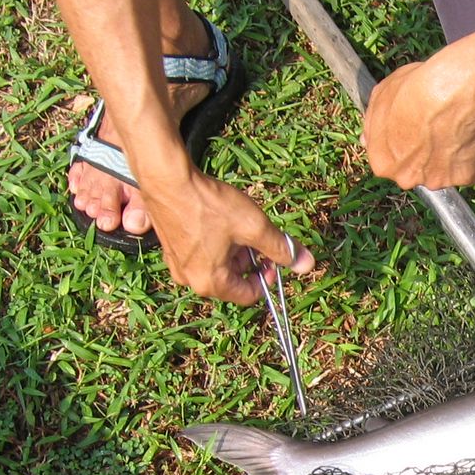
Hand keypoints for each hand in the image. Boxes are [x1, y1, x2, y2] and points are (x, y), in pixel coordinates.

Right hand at [138, 169, 315, 305]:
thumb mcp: (253, 227)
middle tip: (257, 235)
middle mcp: (190, 280)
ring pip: (217, 265)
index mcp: (210, 283)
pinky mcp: (171, 247)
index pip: (249, 295)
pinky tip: (220, 220)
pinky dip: (216, 242)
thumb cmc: (207, 205)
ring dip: (234, 249)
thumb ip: (281, 248)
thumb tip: (308, 264)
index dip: (267, 276)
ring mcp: (177, 264)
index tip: (274, 256)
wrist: (167, 179)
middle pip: (233, 279)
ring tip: (238, 224)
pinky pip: (201, 254)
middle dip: (250, 260)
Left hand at [361, 49, 474, 190]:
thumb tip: (368, 139)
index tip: (411, 131)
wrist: (453, 91)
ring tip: (451, 129)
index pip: (388, 162)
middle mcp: (407, 178)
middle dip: (421, 156)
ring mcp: (436, 180)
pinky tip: (467, 135)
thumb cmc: (415, 90)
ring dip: (445, 157)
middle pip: (414, 171)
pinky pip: (467, 169)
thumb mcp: (381, 97)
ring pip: (440, 171)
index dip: (400, 144)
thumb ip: (372, 125)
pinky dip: (468, 157)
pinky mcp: (465, 177)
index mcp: (382, 163)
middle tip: (432, 130)